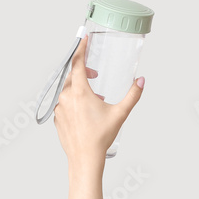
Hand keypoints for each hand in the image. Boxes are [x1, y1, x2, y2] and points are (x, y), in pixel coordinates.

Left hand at [53, 36, 143, 165]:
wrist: (84, 159)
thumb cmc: (101, 137)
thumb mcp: (120, 114)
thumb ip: (132, 95)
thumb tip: (141, 81)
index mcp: (79, 92)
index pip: (77, 63)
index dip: (81, 49)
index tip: (84, 39)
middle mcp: (66, 97)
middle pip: (72, 75)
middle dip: (84, 70)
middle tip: (96, 73)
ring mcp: (59, 107)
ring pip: (67, 88)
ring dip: (80, 86)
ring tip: (95, 97)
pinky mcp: (57, 117)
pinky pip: (64, 101)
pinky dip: (73, 99)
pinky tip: (85, 109)